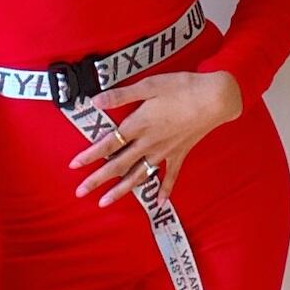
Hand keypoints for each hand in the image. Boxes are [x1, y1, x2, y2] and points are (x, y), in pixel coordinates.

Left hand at [70, 70, 241, 206]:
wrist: (215, 99)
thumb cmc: (182, 88)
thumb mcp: (149, 85)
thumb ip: (121, 95)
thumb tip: (95, 101)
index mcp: (139, 124)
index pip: (108, 143)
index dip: (89, 154)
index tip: (73, 166)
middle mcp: (148, 142)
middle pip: (118, 165)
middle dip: (97, 179)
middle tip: (80, 193)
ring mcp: (164, 151)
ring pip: (139, 175)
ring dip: (121, 190)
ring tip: (105, 203)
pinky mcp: (180, 153)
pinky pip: (171, 176)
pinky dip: (165, 190)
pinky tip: (159, 203)